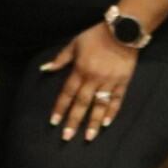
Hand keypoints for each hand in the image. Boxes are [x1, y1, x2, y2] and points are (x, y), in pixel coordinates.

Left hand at [39, 24, 136, 140]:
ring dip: (93, 122)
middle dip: (73, 121)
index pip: (67, 93)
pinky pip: (117, 100)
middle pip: (81, 104)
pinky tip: (106, 124)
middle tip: (66, 137)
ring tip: (88, 137)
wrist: (123, 30)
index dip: (60, 108)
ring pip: (99, 106)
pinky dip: (112, 112)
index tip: (53, 122)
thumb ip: (60, 59)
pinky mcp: (123, 82)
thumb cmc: (95, 36)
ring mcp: (109, 82)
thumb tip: (44, 69)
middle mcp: (93, 79)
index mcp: (80, 70)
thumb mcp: (74, 44)